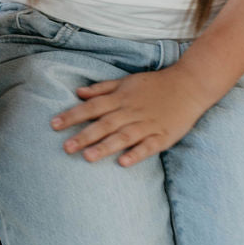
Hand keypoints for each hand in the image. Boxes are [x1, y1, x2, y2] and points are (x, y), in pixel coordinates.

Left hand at [51, 63, 207, 167]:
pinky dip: (136, 154)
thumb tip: (78, 92)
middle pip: (104, 124)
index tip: (54, 124)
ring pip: (123, 137)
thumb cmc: (154, 85)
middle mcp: (131, 111)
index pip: (92, 107)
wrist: (189, 85)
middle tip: (66, 147)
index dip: (72, 115)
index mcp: (121, 98)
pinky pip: (148, 146)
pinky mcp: (163, 136)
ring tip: (87, 157)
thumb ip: (102, 89)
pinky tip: (124, 163)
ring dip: (105, 147)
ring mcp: (147, 124)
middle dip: (84, 135)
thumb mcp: (126, 82)